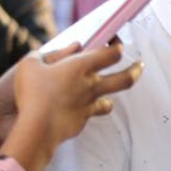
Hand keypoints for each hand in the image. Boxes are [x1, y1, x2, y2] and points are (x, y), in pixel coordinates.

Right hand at [0, 42, 136, 149]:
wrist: (37, 128)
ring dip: (111, 97)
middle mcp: (91, 86)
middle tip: (140, 66)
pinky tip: (79, 112)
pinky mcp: (82, 121)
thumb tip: (56, 50)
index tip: (116, 42)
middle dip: (135, 70)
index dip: (118, 46)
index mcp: (82, 67)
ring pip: (110, 101)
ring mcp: (89, 105)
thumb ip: (43, 55)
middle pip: (125, 78)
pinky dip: (88, 112)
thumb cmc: (32, 92)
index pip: (112, 54)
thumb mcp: (30, 64)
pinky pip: (90, 115)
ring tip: (109, 96)